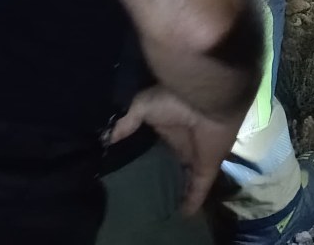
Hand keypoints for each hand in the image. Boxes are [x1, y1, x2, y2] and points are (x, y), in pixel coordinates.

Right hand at [110, 86, 245, 215]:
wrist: (206, 99)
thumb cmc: (175, 99)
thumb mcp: (143, 106)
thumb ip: (127, 122)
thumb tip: (106, 137)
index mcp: (170, 129)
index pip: (160, 148)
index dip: (152, 158)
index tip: (137, 171)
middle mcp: (184, 144)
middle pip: (176, 164)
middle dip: (167, 175)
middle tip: (150, 194)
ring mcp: (197, 156)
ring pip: (189, 178)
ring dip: (181, 190)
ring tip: (166, 207)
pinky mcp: (207, 167)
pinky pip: (200, 188)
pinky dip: (193, 201)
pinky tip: (185, 214)